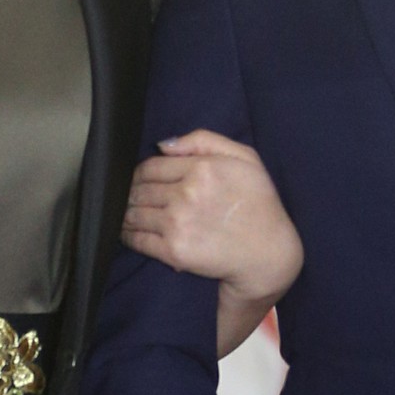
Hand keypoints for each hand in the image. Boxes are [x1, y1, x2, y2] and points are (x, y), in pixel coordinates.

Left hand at [121, 130, 302, 337]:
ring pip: (134, 213)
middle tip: (129, 197)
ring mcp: (178, 224)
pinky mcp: (174, 252)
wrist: (268, 253)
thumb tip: (163, 145)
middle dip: (131, 192)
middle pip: (140, 189)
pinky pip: (138, 240)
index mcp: (202, 168)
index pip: (152, 166)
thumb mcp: (245, 158)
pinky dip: (127, 235)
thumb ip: (204, 141)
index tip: (139, 179)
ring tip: (125, 213)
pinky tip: (126, 232)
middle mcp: (186, 194)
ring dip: (125, 212)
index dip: (140, 172)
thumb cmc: (259, 203)